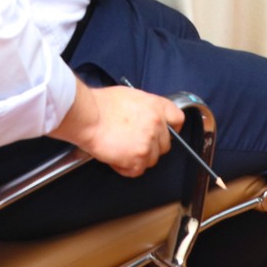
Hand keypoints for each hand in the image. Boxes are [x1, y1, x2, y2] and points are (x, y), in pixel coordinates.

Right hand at [52, 83, 182, 177]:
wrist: (89, 116)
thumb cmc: (101, 104)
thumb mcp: (130, 96)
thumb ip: (144, 109)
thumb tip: (145, 118)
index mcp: (157, 106)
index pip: (177, 120)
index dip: (171, 129)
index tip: (163, 134)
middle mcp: (157, 124)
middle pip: (164, 145)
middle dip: (150, 147)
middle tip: (132, 143)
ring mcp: (149, 142)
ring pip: (151, 160)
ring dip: (137, 158)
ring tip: (119, 149)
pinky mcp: (139, 158)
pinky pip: (137, 170)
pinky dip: (125, 168)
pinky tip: (115, 157)